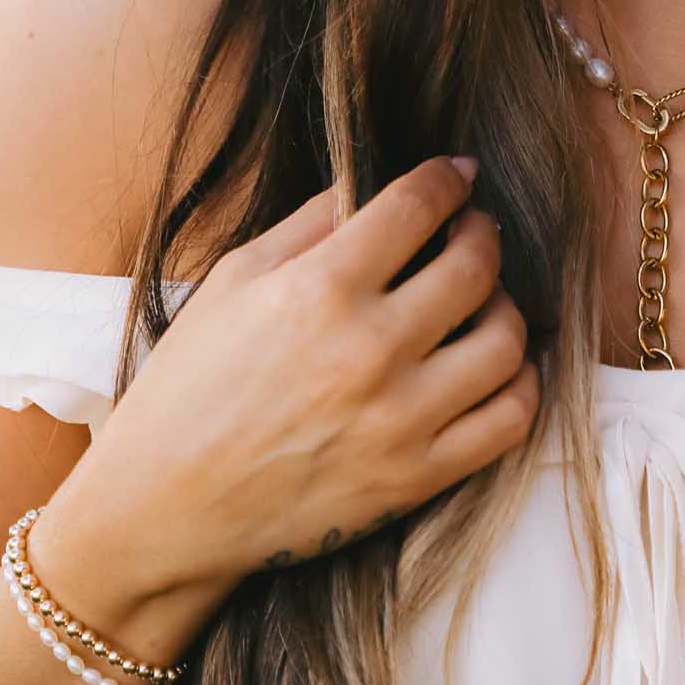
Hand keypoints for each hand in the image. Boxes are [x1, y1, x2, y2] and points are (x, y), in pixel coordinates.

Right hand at [49, 157, 538, 598]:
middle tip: (471, 231)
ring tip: (483, 302)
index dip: (448, 180)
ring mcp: (399, 420)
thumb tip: (373, 185)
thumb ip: (309, 225)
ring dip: (505, 308)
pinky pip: (508, 422)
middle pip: (475, 267)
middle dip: (481, 234)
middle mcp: (369, 351)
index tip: (457, 175)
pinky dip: (519, 384)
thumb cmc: (189, 387)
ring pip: (505, 342)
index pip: (417, 208)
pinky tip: (497, 367)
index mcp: (318, 291)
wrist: (165, 508)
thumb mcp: (232, 283)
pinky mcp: (415, 479)